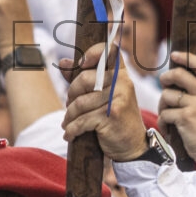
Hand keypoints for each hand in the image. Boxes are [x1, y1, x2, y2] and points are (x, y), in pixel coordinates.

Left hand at [59, 42, 148, 161]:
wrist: (132, 145)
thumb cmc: (114, 117)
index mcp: (121, 73)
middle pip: (84, 79)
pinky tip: (70, 134)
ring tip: (68, 123)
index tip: (81, 63)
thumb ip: (84, 77)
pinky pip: (82, 120)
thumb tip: (63, 61)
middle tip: (69, 105)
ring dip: (69, 116)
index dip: (93, 52)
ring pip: (79, 103)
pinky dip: (72, 129)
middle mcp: (122, 82)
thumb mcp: (103, 95)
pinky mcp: (112, 116)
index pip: (109, 51)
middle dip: (71, 94)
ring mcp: (118, 99)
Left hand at [158, 51, 195, 170]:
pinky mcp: (187, 116)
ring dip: (162, 106)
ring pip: (167, 95)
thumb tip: (170, 72)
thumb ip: (192, 88)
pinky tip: (170, 129)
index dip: (187, 57)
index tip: (174, 55)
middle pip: (178, 74)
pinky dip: (163, 122)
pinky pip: (165, 113)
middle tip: (164, 85)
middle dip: (166, 79)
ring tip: (169, 116)